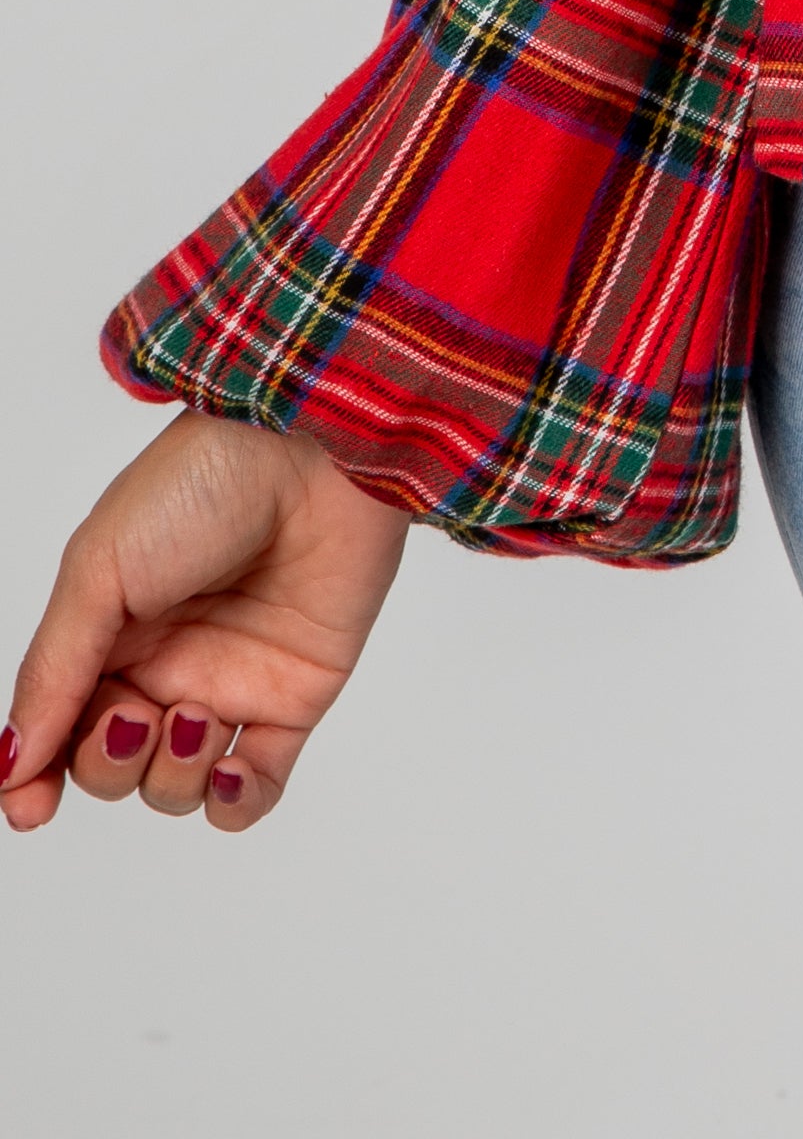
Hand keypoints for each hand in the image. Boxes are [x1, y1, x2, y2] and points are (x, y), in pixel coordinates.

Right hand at [5, 409, 408, 833]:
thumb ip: (55, 670)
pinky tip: (228, 770)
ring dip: (172, 776)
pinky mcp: (293, 699)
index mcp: (109, 631)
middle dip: (109, 764)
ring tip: (196, 714)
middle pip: (111, 766)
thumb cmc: (204, 483)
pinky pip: (255, 789)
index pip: (59, 727)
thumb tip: (11, 762)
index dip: (38, 775)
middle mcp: (165, 663)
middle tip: (134, 716)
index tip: (31, 805)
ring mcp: (230, 684)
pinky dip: (234, 803)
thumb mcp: (101, 568)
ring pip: (176, 788)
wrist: (316, 452)